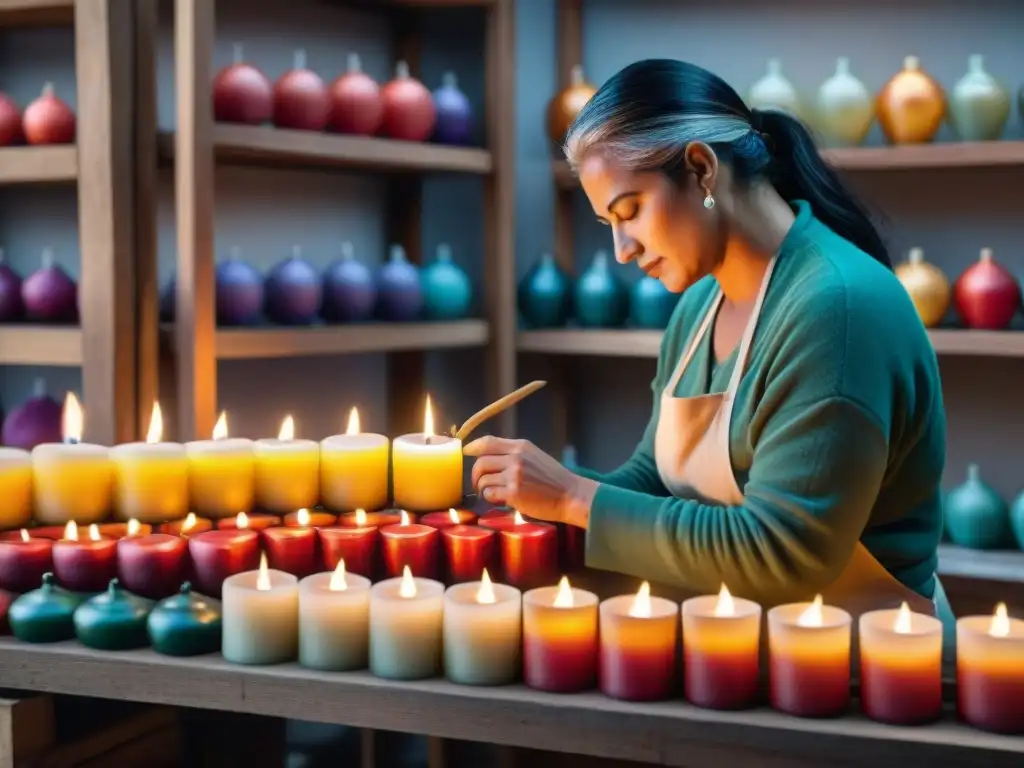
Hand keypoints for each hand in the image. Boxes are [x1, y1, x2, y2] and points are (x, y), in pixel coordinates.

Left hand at [463, 436, 596, 526]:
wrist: (570, 495)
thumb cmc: (553, 479)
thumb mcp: (534, 456)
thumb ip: (514, 454)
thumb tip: (488, 456)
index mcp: (521, 446)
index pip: (488, 442)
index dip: (472, 447)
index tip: (466, 453)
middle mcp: (516, 458)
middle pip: (480, 462)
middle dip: (475, 475)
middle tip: (479, 484)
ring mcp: (515, 475)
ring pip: (483, 480)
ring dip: (483, 489)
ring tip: (492, 493)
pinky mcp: (514, 493)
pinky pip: (490, 494)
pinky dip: (490, 498)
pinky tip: (500, 500)